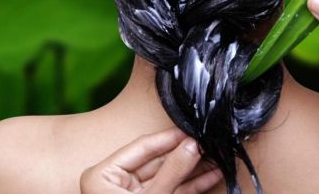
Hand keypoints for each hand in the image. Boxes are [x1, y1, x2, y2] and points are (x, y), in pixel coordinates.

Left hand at [80, 127, 222, 193]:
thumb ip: (172, 171)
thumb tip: (192, 144)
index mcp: (102, 175)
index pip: (142, 147)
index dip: (169, 138)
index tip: (191, 130)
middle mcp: (115, 183)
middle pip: (156, 160)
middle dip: (185, 154)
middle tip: (208, 143)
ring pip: (167, 175)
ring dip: (192, 169)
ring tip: (216, 158)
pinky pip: (172, 190)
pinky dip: (190, 185)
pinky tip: (211, 176)